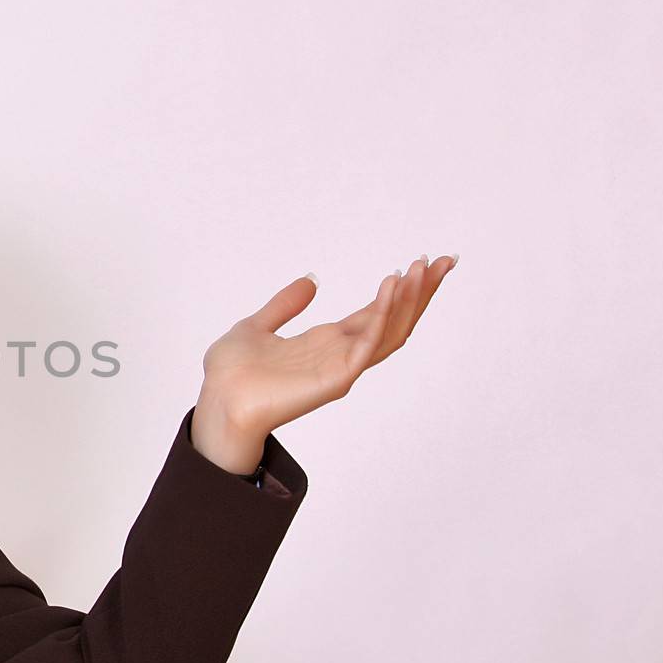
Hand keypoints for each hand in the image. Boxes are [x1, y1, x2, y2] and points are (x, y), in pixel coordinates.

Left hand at [195, 254, 458, 459]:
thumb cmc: (231, 374)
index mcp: (327, 342)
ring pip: (390, 331)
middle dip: (422, 292)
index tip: (425, 263)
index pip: (377, 312)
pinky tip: (391, 288)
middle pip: (395, 320)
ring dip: (410, 299)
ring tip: (423, 269)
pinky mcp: (336, 378)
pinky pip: (368, 345)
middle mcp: (341, 354)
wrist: (217, 400)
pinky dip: (383, 315)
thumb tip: (311, 280)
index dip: (402, 289)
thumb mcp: (258, 326)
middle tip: (445, 261)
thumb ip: (285, 305)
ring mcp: (342, 367)